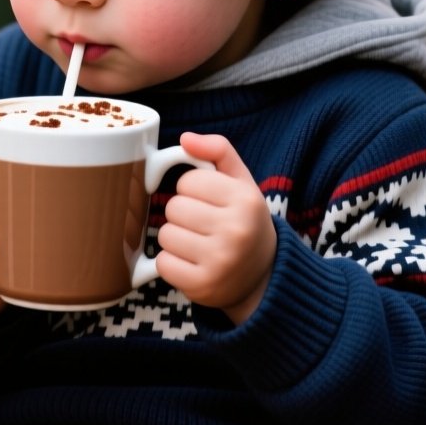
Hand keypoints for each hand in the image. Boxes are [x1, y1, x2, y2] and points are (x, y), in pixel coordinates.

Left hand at [155, 132, 276, 324]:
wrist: (262, 277)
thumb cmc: (244, 221)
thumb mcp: (242, 182)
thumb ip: (218, 150)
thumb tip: (185, 138)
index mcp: (246, 200)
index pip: (188, 181)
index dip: (194, 190)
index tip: (211, 202)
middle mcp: (236, 230)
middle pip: (174, 208)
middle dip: (183, 214)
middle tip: (204, 226)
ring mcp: (220, 261)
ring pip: (165, 235)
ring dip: (176, 239)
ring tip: (200, 245)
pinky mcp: (203, 286)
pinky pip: (163, 263)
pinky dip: (172, 263)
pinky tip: (194, 264)